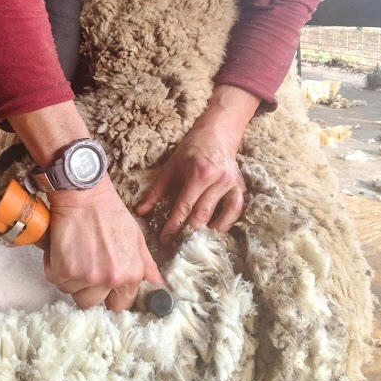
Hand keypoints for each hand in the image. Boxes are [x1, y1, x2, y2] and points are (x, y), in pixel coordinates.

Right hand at [44, 177, 164, 310]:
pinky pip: (57, 281)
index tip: (103, 285)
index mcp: (130, 274)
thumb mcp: (136, 238)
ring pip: (73, 293)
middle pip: (93, 304)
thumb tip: (159, 287)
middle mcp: (109, 278)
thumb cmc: (109, 213)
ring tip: (76, 254)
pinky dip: (56, 267)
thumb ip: (146, 266)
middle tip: (87, 265)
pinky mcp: (63, 271)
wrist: (84, 195)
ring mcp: (85, 276)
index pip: (120, 305)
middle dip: (89, 289)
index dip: (110, 295)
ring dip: (72, 279)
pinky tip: (64, 250)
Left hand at [135, 118, 247, 241]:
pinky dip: (227, 223)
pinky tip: (215, 231)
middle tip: (178, 246)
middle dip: (189, 232)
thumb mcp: (170, 168)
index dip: (174, 225)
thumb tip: (140, 212)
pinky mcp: (241, 186)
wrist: (216, 135)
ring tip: (196, 242)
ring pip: (222, 215)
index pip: (184, 206)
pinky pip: (236, 210)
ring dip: (209, 231)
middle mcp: (218, 179)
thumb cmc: (189, 152)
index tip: (165, 239)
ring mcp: (232, 183)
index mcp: (198, 173)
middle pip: (203, 214)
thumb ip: (155, 192)